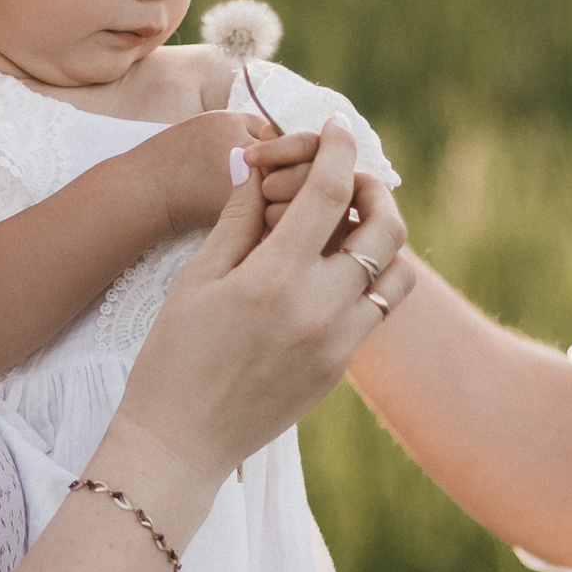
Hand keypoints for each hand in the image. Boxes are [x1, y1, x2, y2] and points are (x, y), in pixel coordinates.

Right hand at [105, 122, 415, 507]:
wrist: (181, 442)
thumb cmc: (173, 356)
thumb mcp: (196, 279)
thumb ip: (238, 220)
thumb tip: (259, 169)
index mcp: (274, 279)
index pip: (329, 193)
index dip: (339, 150)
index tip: (337, 129)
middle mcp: (318, 310)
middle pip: (386, 230)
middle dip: (375, 191)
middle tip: (351, 180)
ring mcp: (337, 344)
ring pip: (398, 274)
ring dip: (384, 240)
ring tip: (351, 228)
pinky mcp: (340, 370)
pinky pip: (377, 312)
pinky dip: (369, 280)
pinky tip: (335, 272)